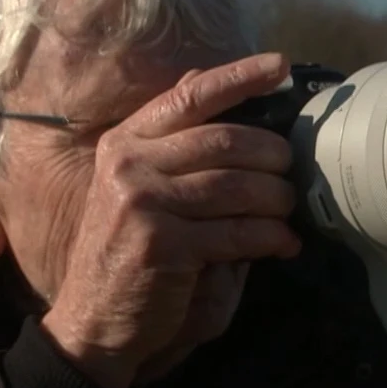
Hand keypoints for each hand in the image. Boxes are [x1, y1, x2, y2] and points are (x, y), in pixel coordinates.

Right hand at [41, 52, 301, 387]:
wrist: (94, 321)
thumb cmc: (129, 254)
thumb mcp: (142, 192)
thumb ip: (178, 151)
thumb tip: (229, 105)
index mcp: (125, 142)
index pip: (188, 95)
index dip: (238, 77)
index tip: (278, 66)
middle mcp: (129, 164)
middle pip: (224, 140)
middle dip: (271, 154)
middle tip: (292, 171)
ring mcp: (142, 203)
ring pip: (236, 185)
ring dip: (276, 198)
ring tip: (288, 210)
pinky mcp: (162, 244)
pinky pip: (237, 231)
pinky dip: (270, 237)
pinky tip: (283, 244)